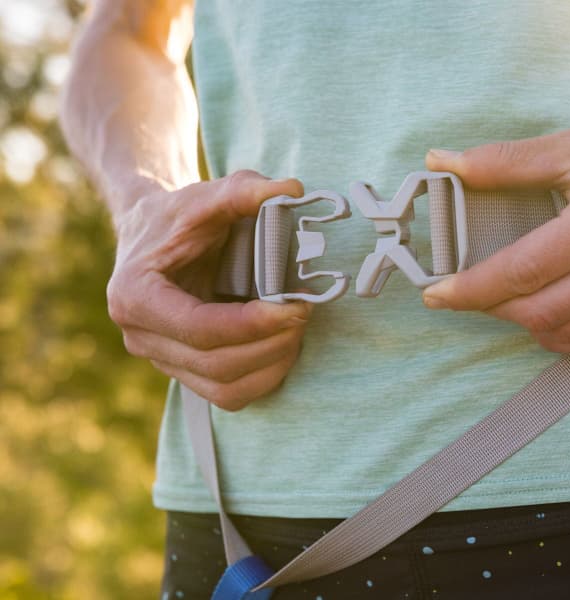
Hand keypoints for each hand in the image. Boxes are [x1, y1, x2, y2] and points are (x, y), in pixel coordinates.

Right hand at [107, 170, 308, 410]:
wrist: (151, 236)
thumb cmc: (178, 217)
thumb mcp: (206, 196)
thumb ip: (244, 190)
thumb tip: (292, 190)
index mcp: (135, 295)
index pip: (198, 327)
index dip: (251, 324)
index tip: (295, 307)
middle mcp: (140, 336)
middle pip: (215, 363)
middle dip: (270, 344)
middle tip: (304, 313)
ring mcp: (161, 360)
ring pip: (224, 388)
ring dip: (271, 364)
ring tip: (297, 330)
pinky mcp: (183, 371)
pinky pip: (228, 394)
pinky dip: (263, 378)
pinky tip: (284, 347)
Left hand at [423, 92, 569, 357]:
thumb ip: (504, 162)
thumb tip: (443, 162)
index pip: (521, 271)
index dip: (471, 289)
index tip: (436, 295)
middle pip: (540, 311)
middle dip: (492, 308)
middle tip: (469, 293)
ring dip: (526, 323)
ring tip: (505, 301)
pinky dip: (567, 339)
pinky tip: (547, 321)